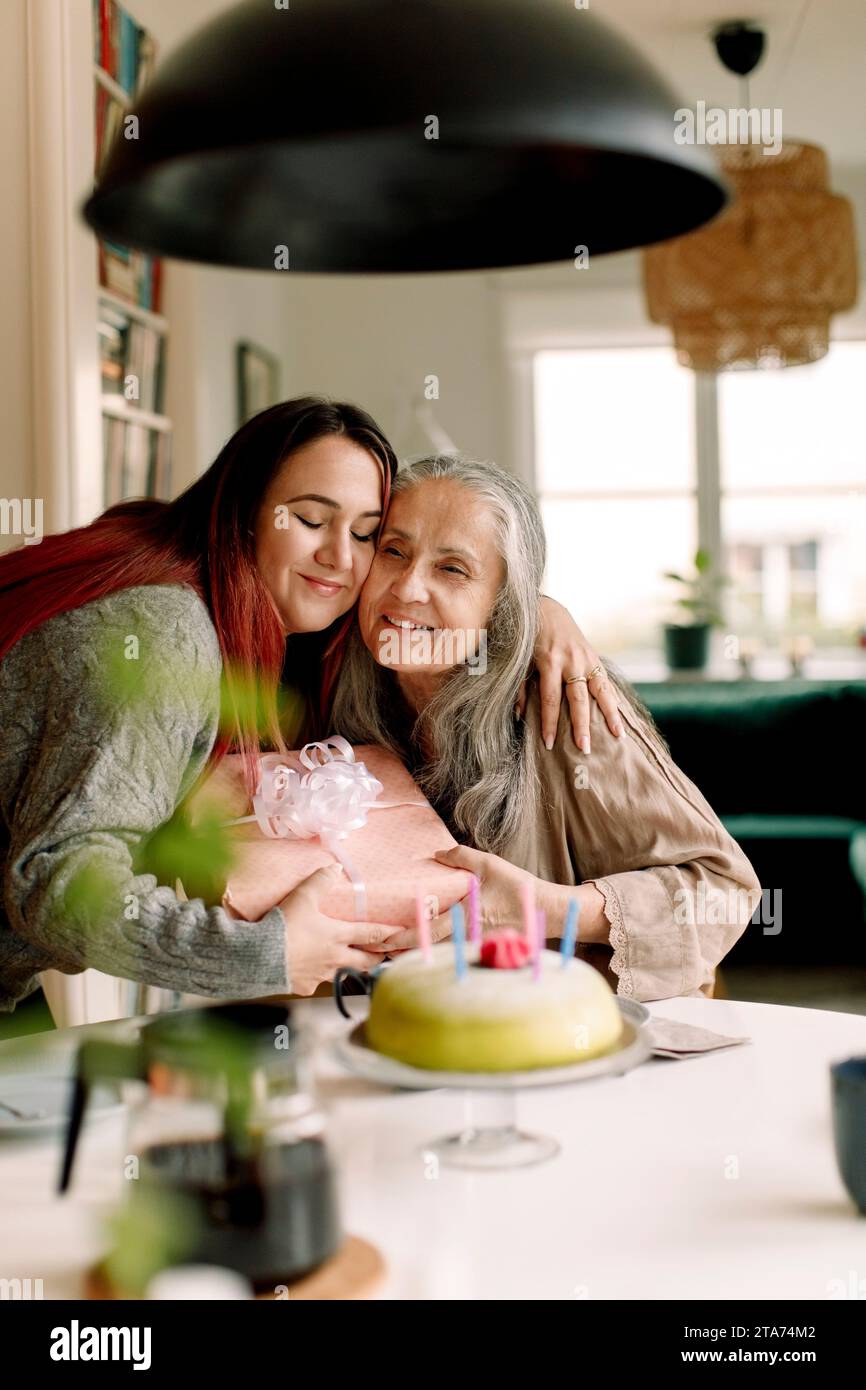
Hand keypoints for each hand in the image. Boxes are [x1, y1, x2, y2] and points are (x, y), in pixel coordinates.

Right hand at [277, 865, 401, 995]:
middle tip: (384, 955)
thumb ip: (320, 881)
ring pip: (343, 973)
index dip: (388, 932)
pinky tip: (315, 972)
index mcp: (337, 936)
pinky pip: (317, 981)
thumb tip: (335, 867)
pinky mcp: (305, 986)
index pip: (371, 933)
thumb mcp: (302, 897)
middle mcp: (334, 958)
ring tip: (353, 963)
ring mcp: (320, 974)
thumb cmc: (284, 927)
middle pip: (365, 960)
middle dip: (377, 957)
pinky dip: (320, 976)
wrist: (260, 958)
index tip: (400, 933)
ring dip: (351, 967)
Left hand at [383, 846, 609, 947]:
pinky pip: (451, 952)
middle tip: (374, 947)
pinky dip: (434, 950)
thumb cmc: (518, 888)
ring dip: (414, 951)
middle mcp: (464, 935)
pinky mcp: (480, 947)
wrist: (547, 911)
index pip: (422, 931)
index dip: (397, 938)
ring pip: (436, 952)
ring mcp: (472, 945)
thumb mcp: (488, 864)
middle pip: (424, 948)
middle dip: (399, 949)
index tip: (377, 940)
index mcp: (462, 916)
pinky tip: (423, 947)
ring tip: (390, 949)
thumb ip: (460, 856)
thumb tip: (436, 852)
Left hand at [522, 595, 622, 751]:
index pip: (551, 699)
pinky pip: (606, 681)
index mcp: (549, 661)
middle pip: (578, 699)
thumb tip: (520, 717)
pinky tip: (620, 717)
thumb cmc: (528, 639)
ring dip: (610, 714)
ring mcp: (585, 658)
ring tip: (618, 735)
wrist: (546, 609)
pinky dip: (614, 700)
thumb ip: (521, 688)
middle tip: (584, 748)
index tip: (549, 744)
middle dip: (581, 725)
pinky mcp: (594, 657)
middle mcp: (570, 660)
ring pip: (601, 690)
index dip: (550, 723)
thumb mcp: (520, 661)